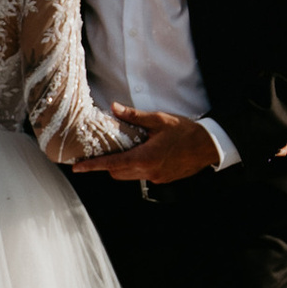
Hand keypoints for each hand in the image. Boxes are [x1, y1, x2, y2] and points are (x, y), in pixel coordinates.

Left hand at [69, 111, 220, 185]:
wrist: (209, 146)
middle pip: (117, 173)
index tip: (77, 167)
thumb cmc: (185, 132)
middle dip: (107, 164)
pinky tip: (144, 153)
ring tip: (125, 150)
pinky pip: (141, 176)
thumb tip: (114, 108)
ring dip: (122, 166)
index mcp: (145, 158)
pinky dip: (136, 167)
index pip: (111, 164)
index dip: (92, 166)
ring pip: (128, 176)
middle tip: (103, 151)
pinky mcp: (163, 179)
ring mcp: (156, 178)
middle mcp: (148, 172)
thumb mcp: (159, 120)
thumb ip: (135, 116)